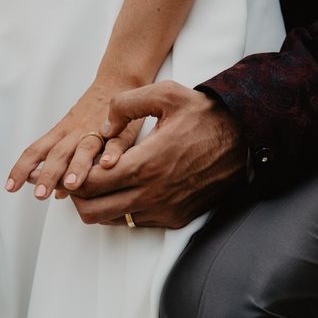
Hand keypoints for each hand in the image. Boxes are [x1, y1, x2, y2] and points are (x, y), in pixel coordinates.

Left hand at [7, 81, 143, 198]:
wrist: (117, 81)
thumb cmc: (93, 112)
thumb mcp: (72, 135)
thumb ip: (64, 167)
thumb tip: (57, 195)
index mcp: (61, 134)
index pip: (35, 151)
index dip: (21, 169)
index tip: (10, 187)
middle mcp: (75, 133)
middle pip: (57, 154)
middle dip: (47, 175)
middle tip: (39, 195)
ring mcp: (97, 131)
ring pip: (83, 150)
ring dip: (76, 167)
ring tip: (71, 185)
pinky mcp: (120, 131)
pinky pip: (115, 142)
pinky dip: (112, 153)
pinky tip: (108, 165)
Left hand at [68, 81, 247, 228]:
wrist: (244, 140)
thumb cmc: (204, 115)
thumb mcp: (166, 94)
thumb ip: (126, 103)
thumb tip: (103, 126)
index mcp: (145, 164)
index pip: (89, 185)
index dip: (73, 178)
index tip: (74, 167)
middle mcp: (152, 194)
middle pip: (92, 211)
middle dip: (78, 196)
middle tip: (80, 179)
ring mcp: (164, 210)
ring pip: (111, 221)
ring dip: (99, 205)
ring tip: (103, 183)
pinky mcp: (175, 218)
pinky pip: (135, 223)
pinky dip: (123, 210)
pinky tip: (128, 188)